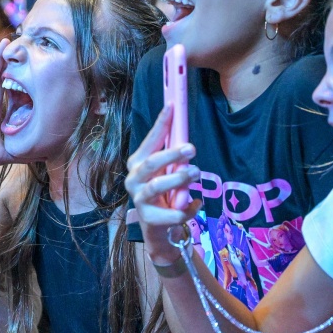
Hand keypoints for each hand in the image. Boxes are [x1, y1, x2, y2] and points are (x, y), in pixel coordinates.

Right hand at [124, 106, 200, 265]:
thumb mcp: (165, 170)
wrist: (157, 227)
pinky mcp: (150, 219)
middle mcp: (134, 179)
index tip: (172, 106)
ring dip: (177, 179)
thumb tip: (185, 131)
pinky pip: (172, 212)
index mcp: (137, 163)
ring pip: (156, 187)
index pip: (150, 140)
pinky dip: (188, 208)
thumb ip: (172, 155)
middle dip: (171, 154)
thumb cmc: (163, 192)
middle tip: (191, 148)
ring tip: (195, 172)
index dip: (161, 123)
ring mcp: (140, 199)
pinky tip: (198, 202)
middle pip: (151, 163)